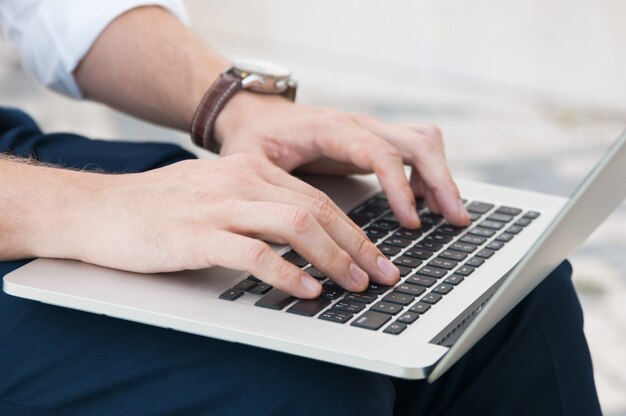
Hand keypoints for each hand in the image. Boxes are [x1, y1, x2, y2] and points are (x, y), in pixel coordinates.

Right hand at [60, 155, 399, 297]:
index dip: (353, 229)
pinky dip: (287, 273)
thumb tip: (303, 236)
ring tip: (355, 284)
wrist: (99, 209)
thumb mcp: (216, 193)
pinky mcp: (198, 234)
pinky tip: (307, 290)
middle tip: (382, 275)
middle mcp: (241, 180)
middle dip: (357, 246)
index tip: (376, 256)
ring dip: (333, 258)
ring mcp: (220, 205)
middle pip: (316, 210)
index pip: (316, 197)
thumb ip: (257, 205)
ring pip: (295, 226)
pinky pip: (255, 253)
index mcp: (250, 168)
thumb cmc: (158, 208)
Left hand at [214, 93, 468, 228]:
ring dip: (441, 175)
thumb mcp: (250, 163)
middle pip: (417, 140)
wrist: (254, 115)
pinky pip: (413, 149)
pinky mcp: (371, 140)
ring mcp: (367, 130)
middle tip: (454, 219)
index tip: (411, 221)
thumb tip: (291, 230)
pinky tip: (424, 203)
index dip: (400, 187)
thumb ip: (271, 190)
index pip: (379, 152)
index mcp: (330, 129)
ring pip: (422, 141)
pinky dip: (427, 174)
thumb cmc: (253, 139)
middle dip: (441, 180)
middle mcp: (357, 124)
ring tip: (448, 215)